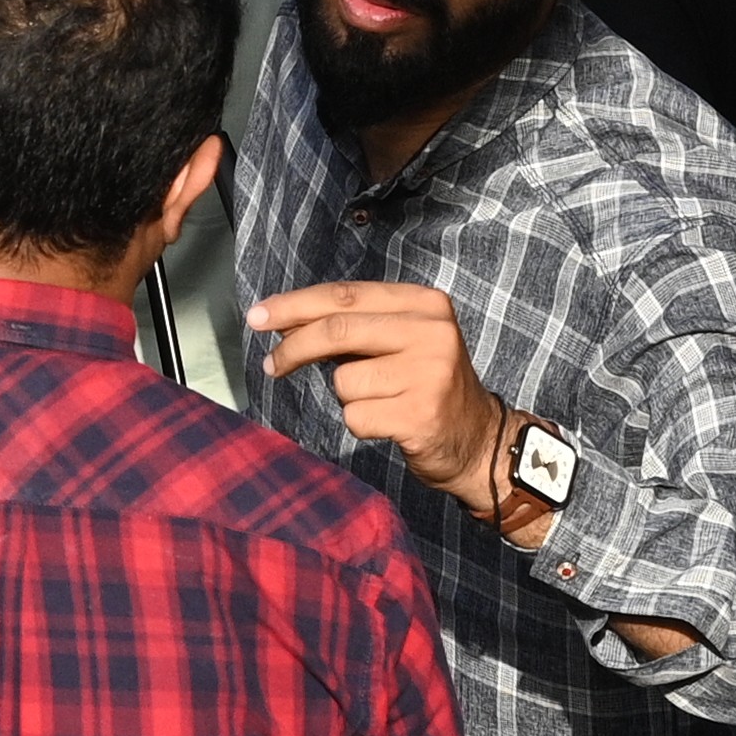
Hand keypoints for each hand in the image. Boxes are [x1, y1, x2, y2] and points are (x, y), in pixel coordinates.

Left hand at [248, 278, 517, 514]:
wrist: (478, 440)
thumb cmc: (423, 384)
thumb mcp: (399, 340)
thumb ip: (350, 325)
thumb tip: (279, 320)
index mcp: (425, 303)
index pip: (344, 295)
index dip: (294, 305)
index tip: (257, 317)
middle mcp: (432, 332)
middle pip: (336, 330)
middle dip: (293, 348)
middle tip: (271, 365)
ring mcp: (430, 374)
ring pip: (344, 381)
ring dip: (347, 397)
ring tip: (382, 401)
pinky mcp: (421, 415)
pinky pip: (355, 416)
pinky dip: (360, 423)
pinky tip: (389, 423)